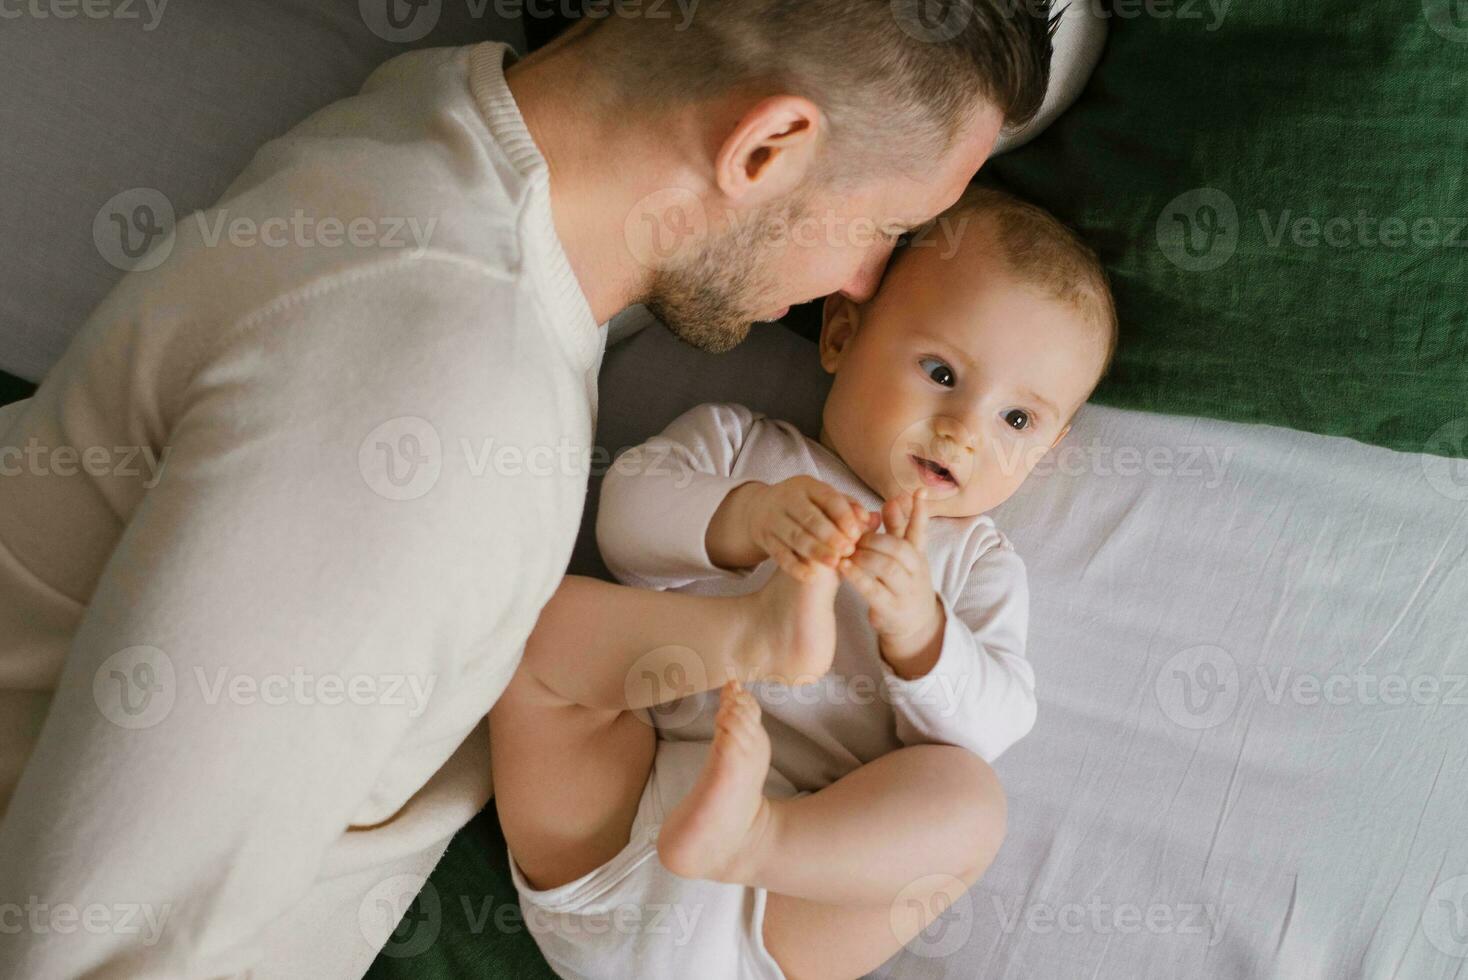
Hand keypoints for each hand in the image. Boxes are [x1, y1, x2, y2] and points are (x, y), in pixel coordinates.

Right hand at [747, 476, 876, 581]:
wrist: (759, 510)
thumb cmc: (805, 506)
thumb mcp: (823, 500)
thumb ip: (849, 508)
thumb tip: (873, 518)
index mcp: (807, 486)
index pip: (828, 498)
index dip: (844, 515)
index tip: (857, 533)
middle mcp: (787, 499)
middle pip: (810, 518)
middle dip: (830, 535)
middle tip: (849, 550)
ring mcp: (774, 519)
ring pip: (795, 536)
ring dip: (815, 551)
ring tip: (834, 563)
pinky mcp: (765, 539)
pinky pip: (780, 555)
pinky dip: (795, 567)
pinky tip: (812, 577)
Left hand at [837, 488, 942, 667]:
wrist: (914, 625)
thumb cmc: (903, 582)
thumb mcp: (904, 556)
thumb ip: (897, 528)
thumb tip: (893, 498)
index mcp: (918, 556)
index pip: (921, 531)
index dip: (920, 512)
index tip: (918, 491)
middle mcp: (916, 572)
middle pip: (900, 549)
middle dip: (876, 539)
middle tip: (854, 534)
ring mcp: (906, 591)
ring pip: (888, 568)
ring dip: (866, 556)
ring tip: (847, 549)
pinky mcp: (891, 609)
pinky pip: (874, 591)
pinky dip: (858, 577)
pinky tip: (843, 567)